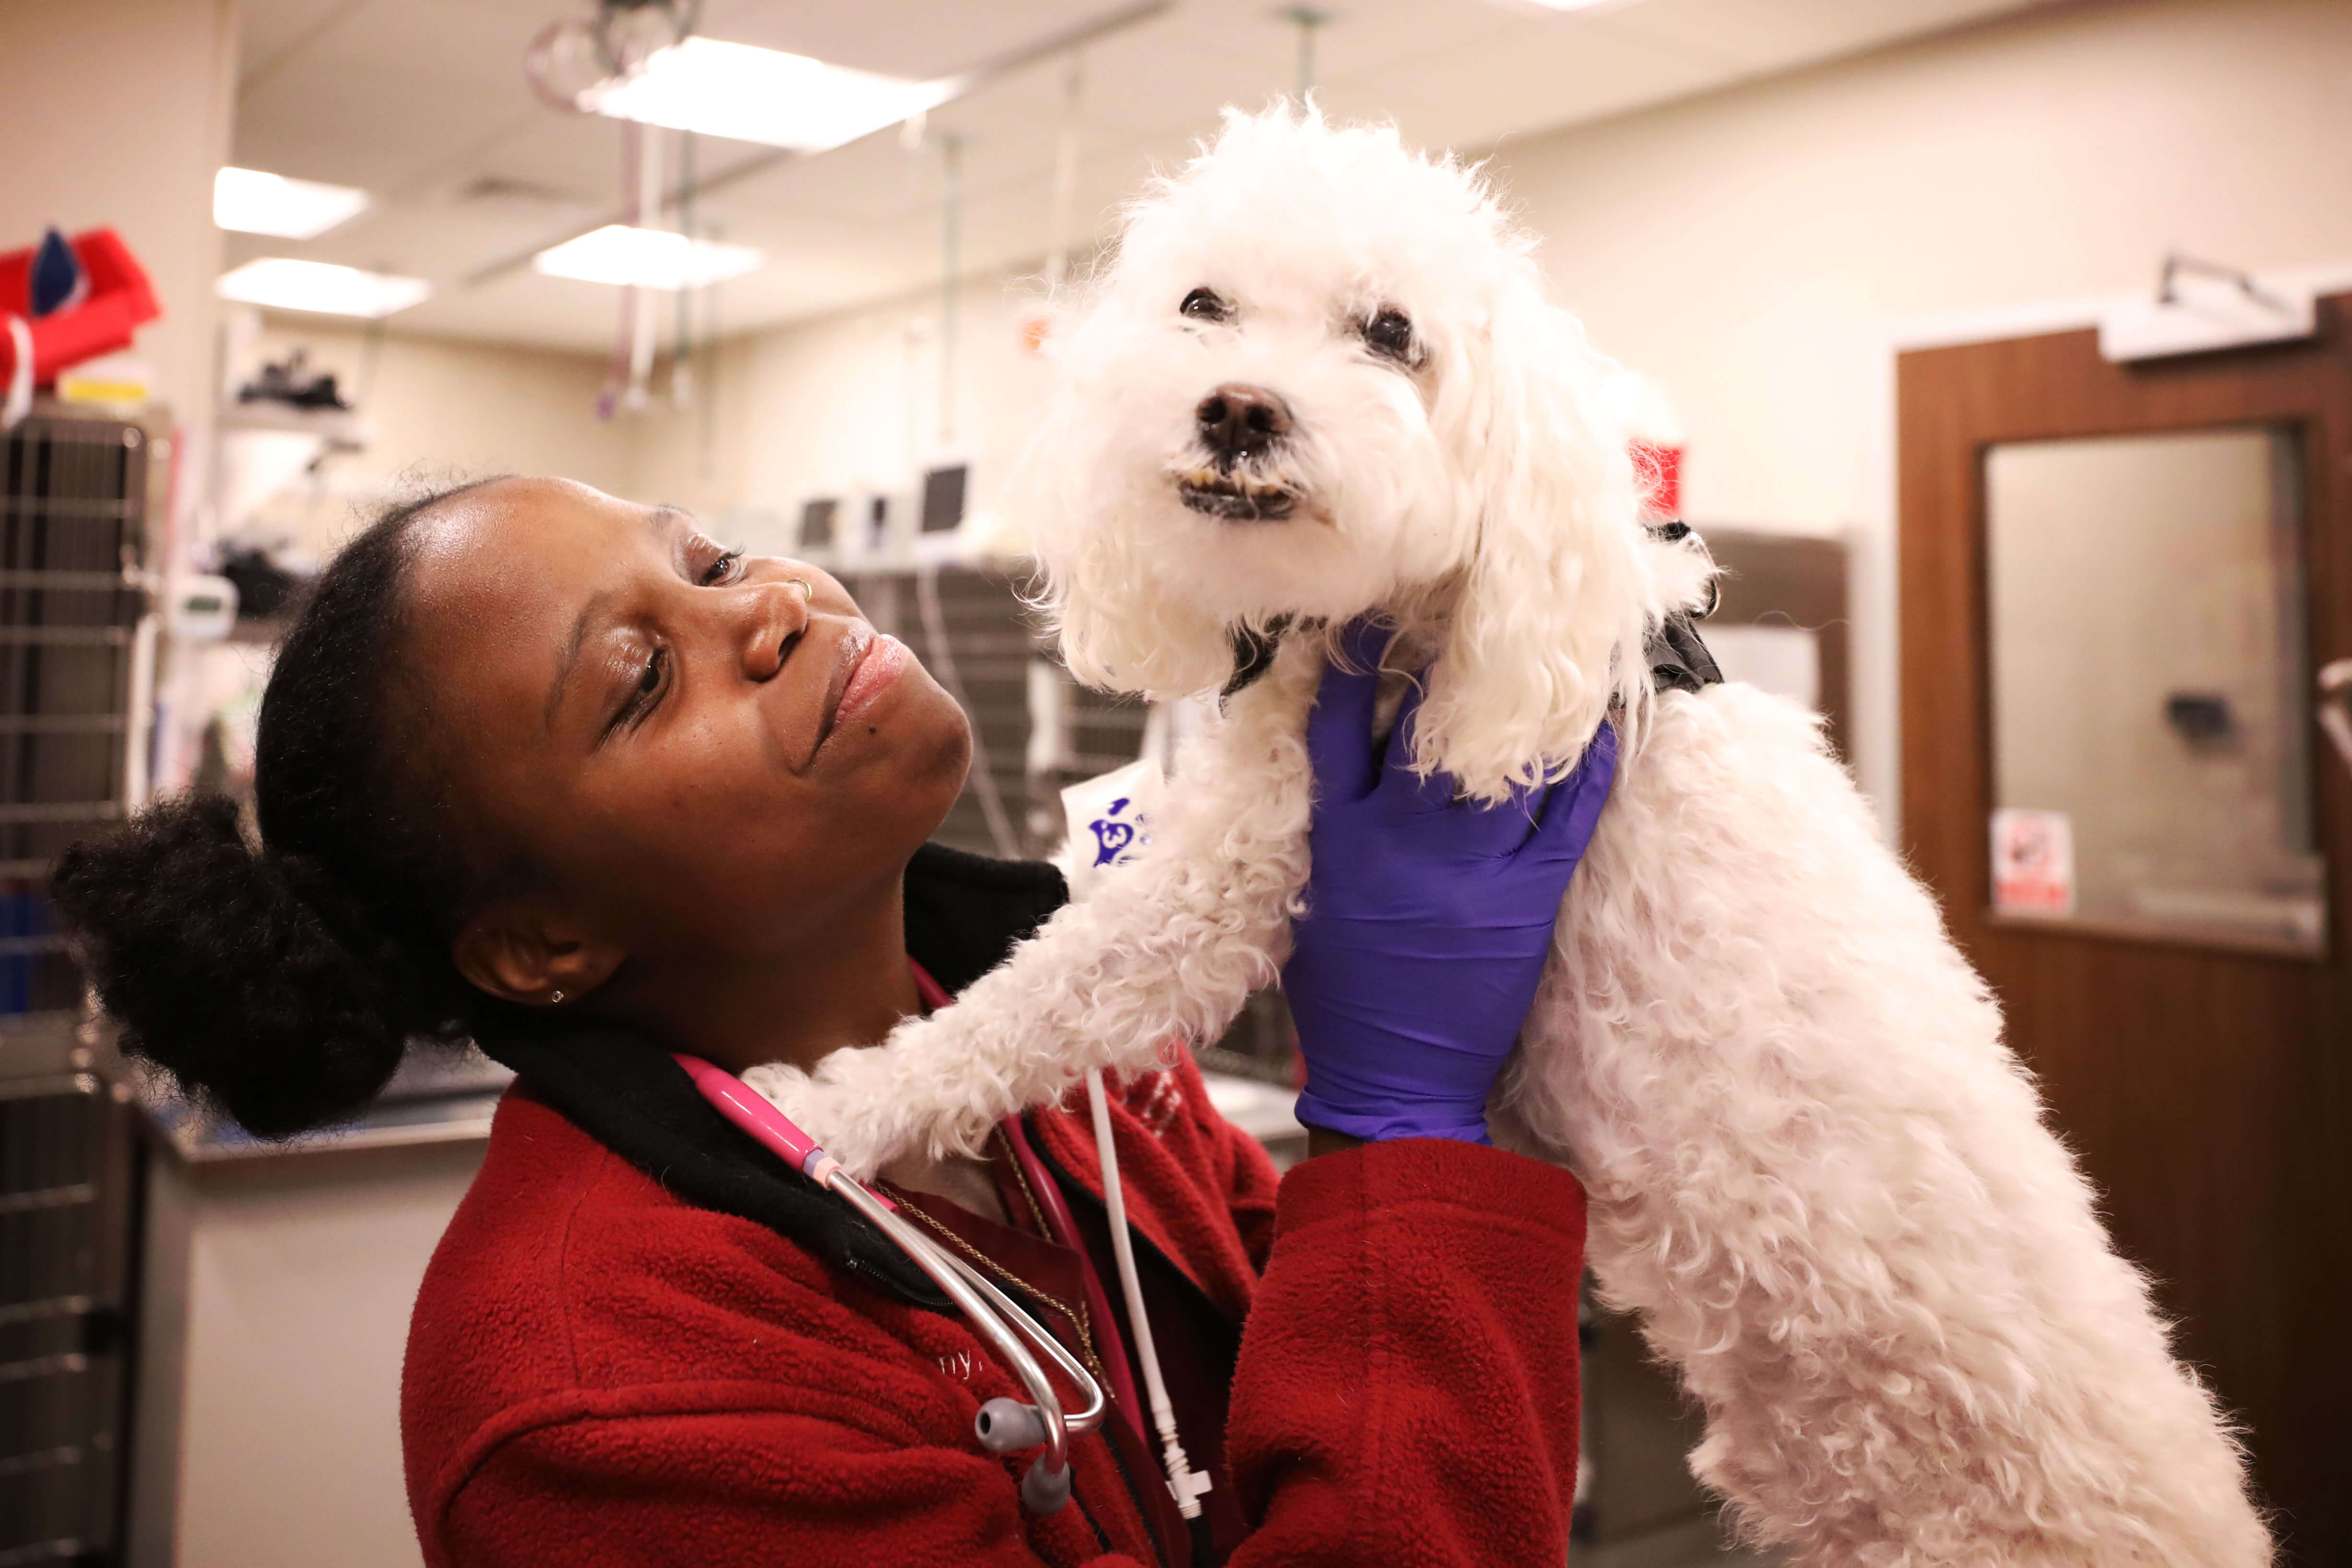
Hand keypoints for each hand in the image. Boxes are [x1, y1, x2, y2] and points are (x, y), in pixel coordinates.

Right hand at [1283, 623, 1615, 1144]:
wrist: (1393, 1080)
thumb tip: (1345, 741)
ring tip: (1551, 651)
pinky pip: (1565, 819)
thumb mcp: (1312, 895)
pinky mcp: (1526, 901)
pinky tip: (1603, 726)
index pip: (1339, 728)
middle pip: (1428, 728)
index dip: (1354, 665)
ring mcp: (1470, 872)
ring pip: (1507, 763)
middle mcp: (1403, 844)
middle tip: (1469, 612)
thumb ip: (1327, 821)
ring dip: (1531, 703)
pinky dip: (1588, 769)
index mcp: (1340, 839)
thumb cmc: (1343, 990)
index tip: (1371, 618)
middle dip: (1446, 663)